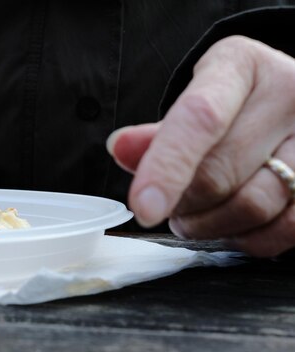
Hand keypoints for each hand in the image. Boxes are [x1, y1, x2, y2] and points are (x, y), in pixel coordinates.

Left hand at [107, 36, 294, 256]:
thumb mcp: (192, 103)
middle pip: (220, 173)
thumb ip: (158, 134)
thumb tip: (120, 148)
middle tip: (165, 205)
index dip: (167, 167)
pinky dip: (245, 239)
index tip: (143, 207)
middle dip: (182, 203)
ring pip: (252, 205)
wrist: (286, 103)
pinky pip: (284, 228)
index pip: (200, 119)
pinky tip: (229, 226)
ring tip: (191, 216)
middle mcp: (288, 92)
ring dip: (208, 226)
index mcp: (241, 66)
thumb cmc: (230, 107)